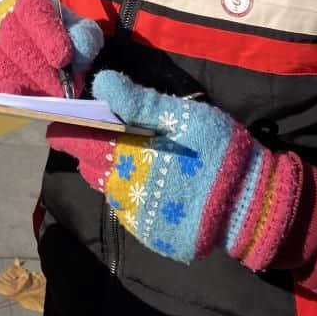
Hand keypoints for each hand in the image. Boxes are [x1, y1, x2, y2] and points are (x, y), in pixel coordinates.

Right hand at [0, 0, 102, 96]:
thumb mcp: (79, 32)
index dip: (46, 33)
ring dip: (24, 80)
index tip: (63, 59)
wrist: (41, 51)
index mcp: (25, 0)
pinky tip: (15, 95)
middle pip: (12, 37)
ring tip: (47, 95)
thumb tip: (79, 51)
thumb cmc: (61, 40)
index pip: (30, 8)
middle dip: (39, 67)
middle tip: (61, 89)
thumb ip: (85, 37)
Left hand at [47, 71, 300, 268]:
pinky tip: (149, 184)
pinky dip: (129, 195)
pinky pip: (126, 210)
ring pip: (105, 187)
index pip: (77, 140)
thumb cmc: (219, 151)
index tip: (64, 119)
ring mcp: (135, 216)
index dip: (66, 128)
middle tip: (101, 134)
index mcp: (126, 154)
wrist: (252, 206)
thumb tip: (101, 81)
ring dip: (109, 172)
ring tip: (128, 158)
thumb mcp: (183, 116)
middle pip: (89, 164)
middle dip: (89, 148)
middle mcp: (122, 189)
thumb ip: (138, 100)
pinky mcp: (149, 234)